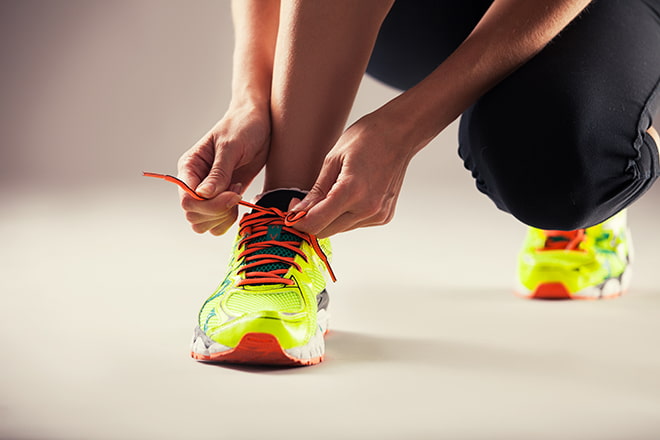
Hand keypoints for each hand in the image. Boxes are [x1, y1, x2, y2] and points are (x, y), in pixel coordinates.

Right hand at [177, 103, 269, 234]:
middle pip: (193, 215)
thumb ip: (219, 172)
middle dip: (217, 212)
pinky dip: (229, 218)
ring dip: (223, 217)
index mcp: (190, 167)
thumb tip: (203, 195)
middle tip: (237, 193)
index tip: (233, 193)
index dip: (209, 205)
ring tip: (237, 193)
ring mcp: (209, 192)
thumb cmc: (242, 127)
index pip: (187, 199)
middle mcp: (195, 182)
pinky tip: (240, 197)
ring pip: (204, 223)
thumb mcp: (231, 147)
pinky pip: (219, 221)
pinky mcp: (224, 197)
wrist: (259, 122)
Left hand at [290, 112, 414, 237]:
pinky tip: (349, 196)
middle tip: (304, 202)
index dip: (297, 221)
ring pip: (340, 229)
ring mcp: (378, 214)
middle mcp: (367, 208)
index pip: (315, 223)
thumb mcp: (332, 160)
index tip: (291, 211)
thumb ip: (315, 191)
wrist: (399, 134)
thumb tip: (298, 211)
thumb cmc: (367, 138)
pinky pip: (355, 224)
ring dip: (328, 218)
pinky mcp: (384, 217)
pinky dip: (345, 215)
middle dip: (310, 221)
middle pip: (325, 231)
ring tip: (330, 193)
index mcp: (351, 191)